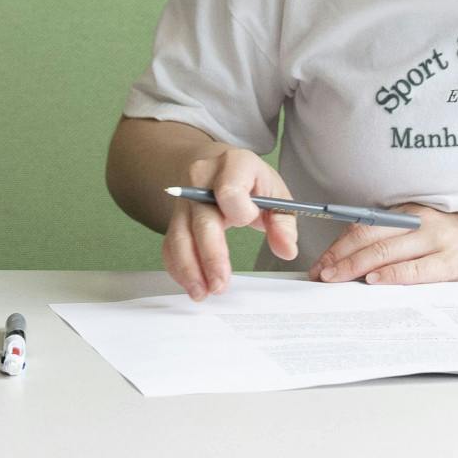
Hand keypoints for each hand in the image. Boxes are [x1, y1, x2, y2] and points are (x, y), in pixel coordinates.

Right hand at [163, 145, 298, 301]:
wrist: (220, 166)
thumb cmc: (251, 182)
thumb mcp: (276, 193)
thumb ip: (283, 222)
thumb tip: (286, 250)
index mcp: (233, 165)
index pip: (229, 191)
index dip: (240, 211)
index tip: (250, 220)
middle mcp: (202, 180)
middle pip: (202, 220)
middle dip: (211, 256)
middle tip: (221, 285)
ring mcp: (184, 200)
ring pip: (179, 236)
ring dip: (189, 269)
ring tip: (203, 293)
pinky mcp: (174, 218)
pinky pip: (170, 245)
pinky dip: (179, 268)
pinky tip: (192, 284)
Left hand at [310, 205, 457, 285]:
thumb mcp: (434, 233)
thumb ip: (404, 241)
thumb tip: (364, 261)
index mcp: (412, 213)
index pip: (365, 226)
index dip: (338, 244)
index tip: (320, 262)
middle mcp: (421, 221)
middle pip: (369, 236)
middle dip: (339, 256)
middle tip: (318, 274)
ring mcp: (439, 240)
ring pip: (387, 251)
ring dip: (356, 266)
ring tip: (334, 278)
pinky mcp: (455, 260)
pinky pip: (418, 268)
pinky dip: (393, 275)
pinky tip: (376, 281)